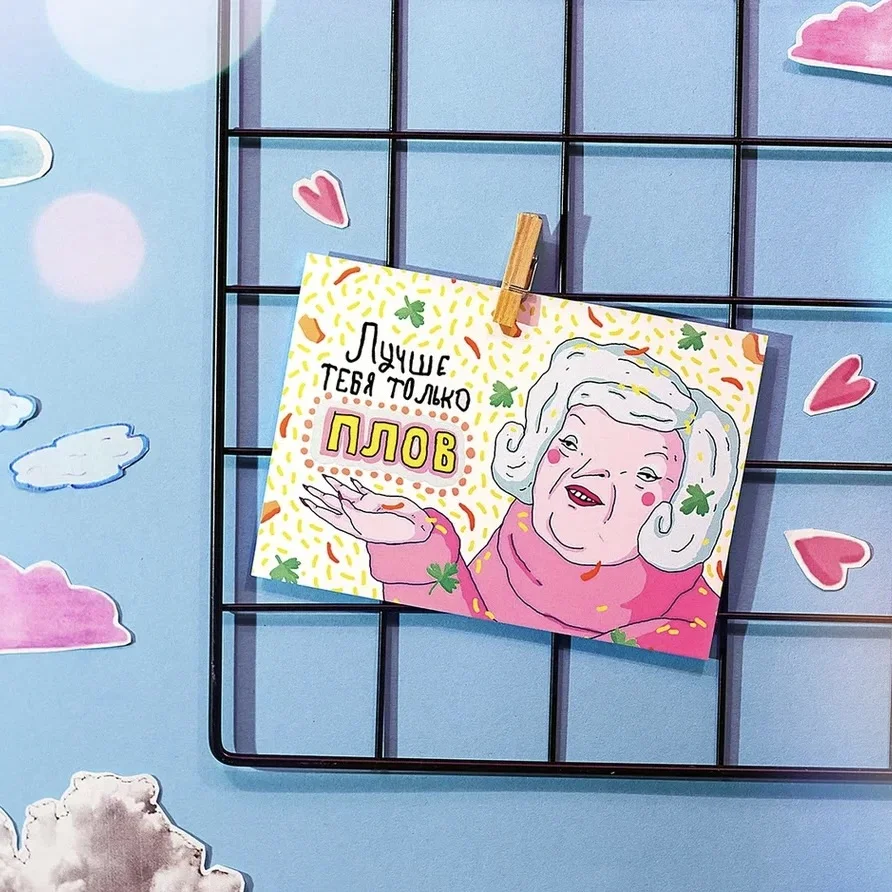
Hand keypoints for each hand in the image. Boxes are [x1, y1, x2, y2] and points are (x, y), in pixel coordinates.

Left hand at [300, 475, 433, 544]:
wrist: (412, 526)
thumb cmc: (391, 530)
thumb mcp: (367, 523)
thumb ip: (350, 510)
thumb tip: (337, 496)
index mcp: (351, 524)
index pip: (328, 514)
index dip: (316, 508)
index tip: (305, 499)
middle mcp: (355, 514)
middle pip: (333, 503)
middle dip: (320, 496)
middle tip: (307, 487)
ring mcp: (366, 506)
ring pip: (346, 493)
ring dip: (335, 486)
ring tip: (324, 477)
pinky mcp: (376, 498)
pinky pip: (363, 489)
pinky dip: (356, 484)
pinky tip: (350, 479)